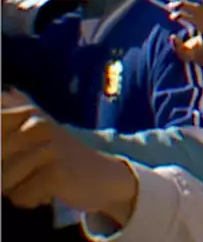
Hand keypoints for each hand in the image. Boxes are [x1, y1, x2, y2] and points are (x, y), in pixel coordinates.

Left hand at [1, 91, 137, 219]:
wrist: (105, 174)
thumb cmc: (60, 155)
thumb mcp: (37, 126)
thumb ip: (17, 107)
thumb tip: (7, 90)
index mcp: (28, 113)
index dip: (4, 144)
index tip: (16, 146)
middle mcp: (37, 124)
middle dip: (5, 172)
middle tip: (31, 168)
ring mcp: (48, 148)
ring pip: (3, 181)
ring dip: (17, 188)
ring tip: (40, 178)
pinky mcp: (56, 174)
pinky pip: (20, 196)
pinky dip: (30, 199)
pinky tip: (49, 189)